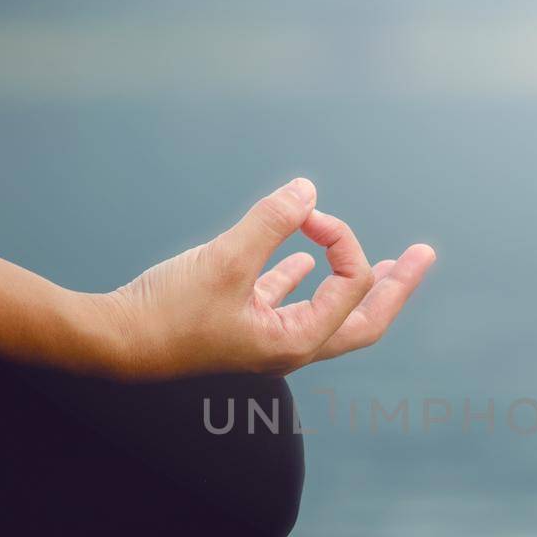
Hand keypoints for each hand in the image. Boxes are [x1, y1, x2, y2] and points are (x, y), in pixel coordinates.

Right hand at [95, 178, 435, 378]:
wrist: (113, 343)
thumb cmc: (168, 311)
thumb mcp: (225, 259)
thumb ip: (270, 222)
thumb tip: (308, 189)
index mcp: (296, 342)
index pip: (351, 287)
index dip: (342, 240)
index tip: (309, 213)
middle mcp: (289, 347)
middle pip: (363, 319)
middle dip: (395, 286)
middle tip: (423, 255)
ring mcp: (265, 339)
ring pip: (326, 312)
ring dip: (353, 282)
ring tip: (383, 264)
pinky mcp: (238, 326)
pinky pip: (284, 302)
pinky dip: (300, 279)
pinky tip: (304, 259)